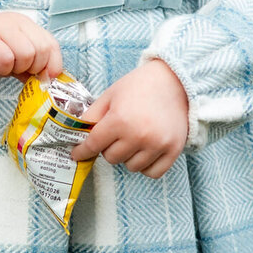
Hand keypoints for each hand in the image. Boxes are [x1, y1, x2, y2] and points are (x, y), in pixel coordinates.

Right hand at [0, 12, 62, 82]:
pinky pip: (5, 58)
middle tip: (15, 70)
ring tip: (1, 65)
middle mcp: (15, 22)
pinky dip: (1, 68)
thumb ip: (32, 67)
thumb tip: (48, 81)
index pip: (51, 45)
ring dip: (15, 68)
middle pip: (41, 50)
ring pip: (26, 54)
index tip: (41, 78)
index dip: (51, 65)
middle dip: (32, 68)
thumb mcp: (14, 61)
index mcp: (26, 25)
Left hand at [71, 60, 188, 178]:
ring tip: (134, 138)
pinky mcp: (173, 150)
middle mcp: (138, 135)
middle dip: (109, 148)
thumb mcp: (110, 95)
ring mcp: (157, 145)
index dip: (82, 151)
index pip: (92, 145)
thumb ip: (92, 116)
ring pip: (131, 167)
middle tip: (116, 134)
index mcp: (119, 120)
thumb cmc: (139, 86)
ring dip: (128, 157)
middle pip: (111, 158)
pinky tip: (146, 151)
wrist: (175, 80)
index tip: (77, 154)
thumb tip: (77, 136)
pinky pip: (152, 172)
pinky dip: (146, 166)